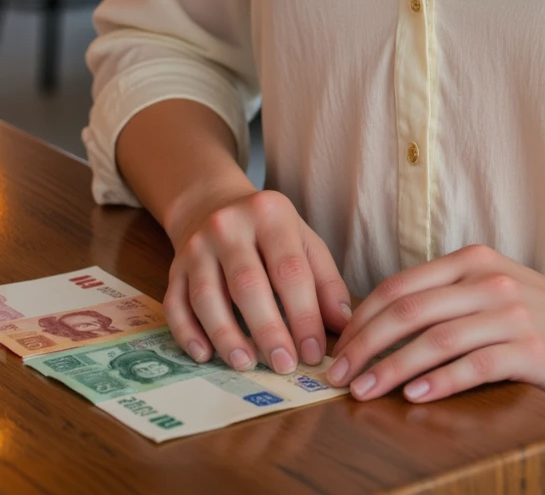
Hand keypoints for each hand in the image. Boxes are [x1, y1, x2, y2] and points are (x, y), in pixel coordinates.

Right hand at [163, 188, 352, 375]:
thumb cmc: (268, 232)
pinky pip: (175, 304)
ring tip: (247, 364)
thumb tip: (344, 324)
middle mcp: (229, 226)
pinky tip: (205, 356)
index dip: (303, 314)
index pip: (290, 270)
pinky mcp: (173, 267)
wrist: (213, 205)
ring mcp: (197, 246)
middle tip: (284, 366)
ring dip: (227, 336)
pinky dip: (188, 334)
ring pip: (208, 297)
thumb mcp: (303, 241)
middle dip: (268, 330)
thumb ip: (325, 281)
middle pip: (248, 284)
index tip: (313, 352)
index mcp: (270, 214)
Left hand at [325, 243, 544, 402]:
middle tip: (337, 376)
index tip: (337, 348)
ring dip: (392, 367)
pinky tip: (416, 396)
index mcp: (473, 261)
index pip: (401, 286)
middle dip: (364, 344)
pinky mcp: (530, 349)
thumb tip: (382, 325)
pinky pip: (474, 365)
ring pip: (435, 339)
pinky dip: (441, 381)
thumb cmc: (541, 314)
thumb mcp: (491, 289)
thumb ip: (446, 298)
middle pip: (409, 310)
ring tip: (363, 392)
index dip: (361, 318)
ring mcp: (510, 313)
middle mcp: (488, 280)